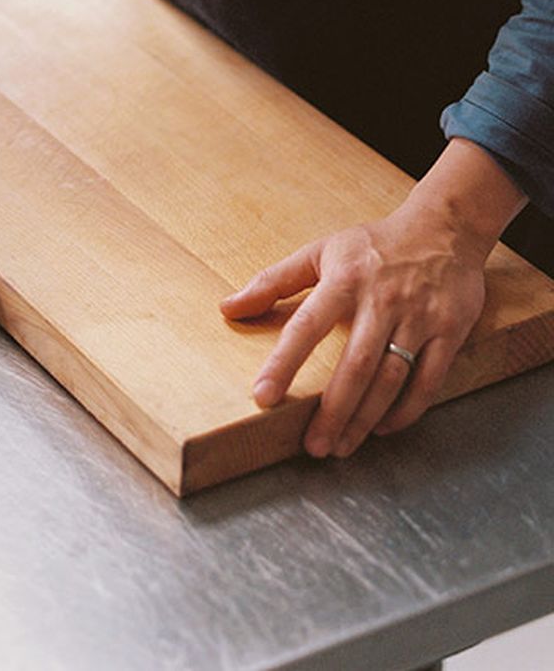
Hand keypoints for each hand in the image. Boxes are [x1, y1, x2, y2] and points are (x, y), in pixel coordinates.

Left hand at [220, 140, 525, 457]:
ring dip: (364, 419)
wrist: (444, 228)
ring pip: (390, 379)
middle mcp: (381, 300)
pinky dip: (406, 411)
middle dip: (332, 411)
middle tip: (312, 447)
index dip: (284, 363)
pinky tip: (383, 428)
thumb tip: (227, 308)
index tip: (263, 397)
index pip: (307, 326)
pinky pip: (428, 381)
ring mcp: (418, 317)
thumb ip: (273, 281)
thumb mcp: (320, 252)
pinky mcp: (449, 331)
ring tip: (341, 446)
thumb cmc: (373, 246)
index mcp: (344, 280)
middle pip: (354, 365)